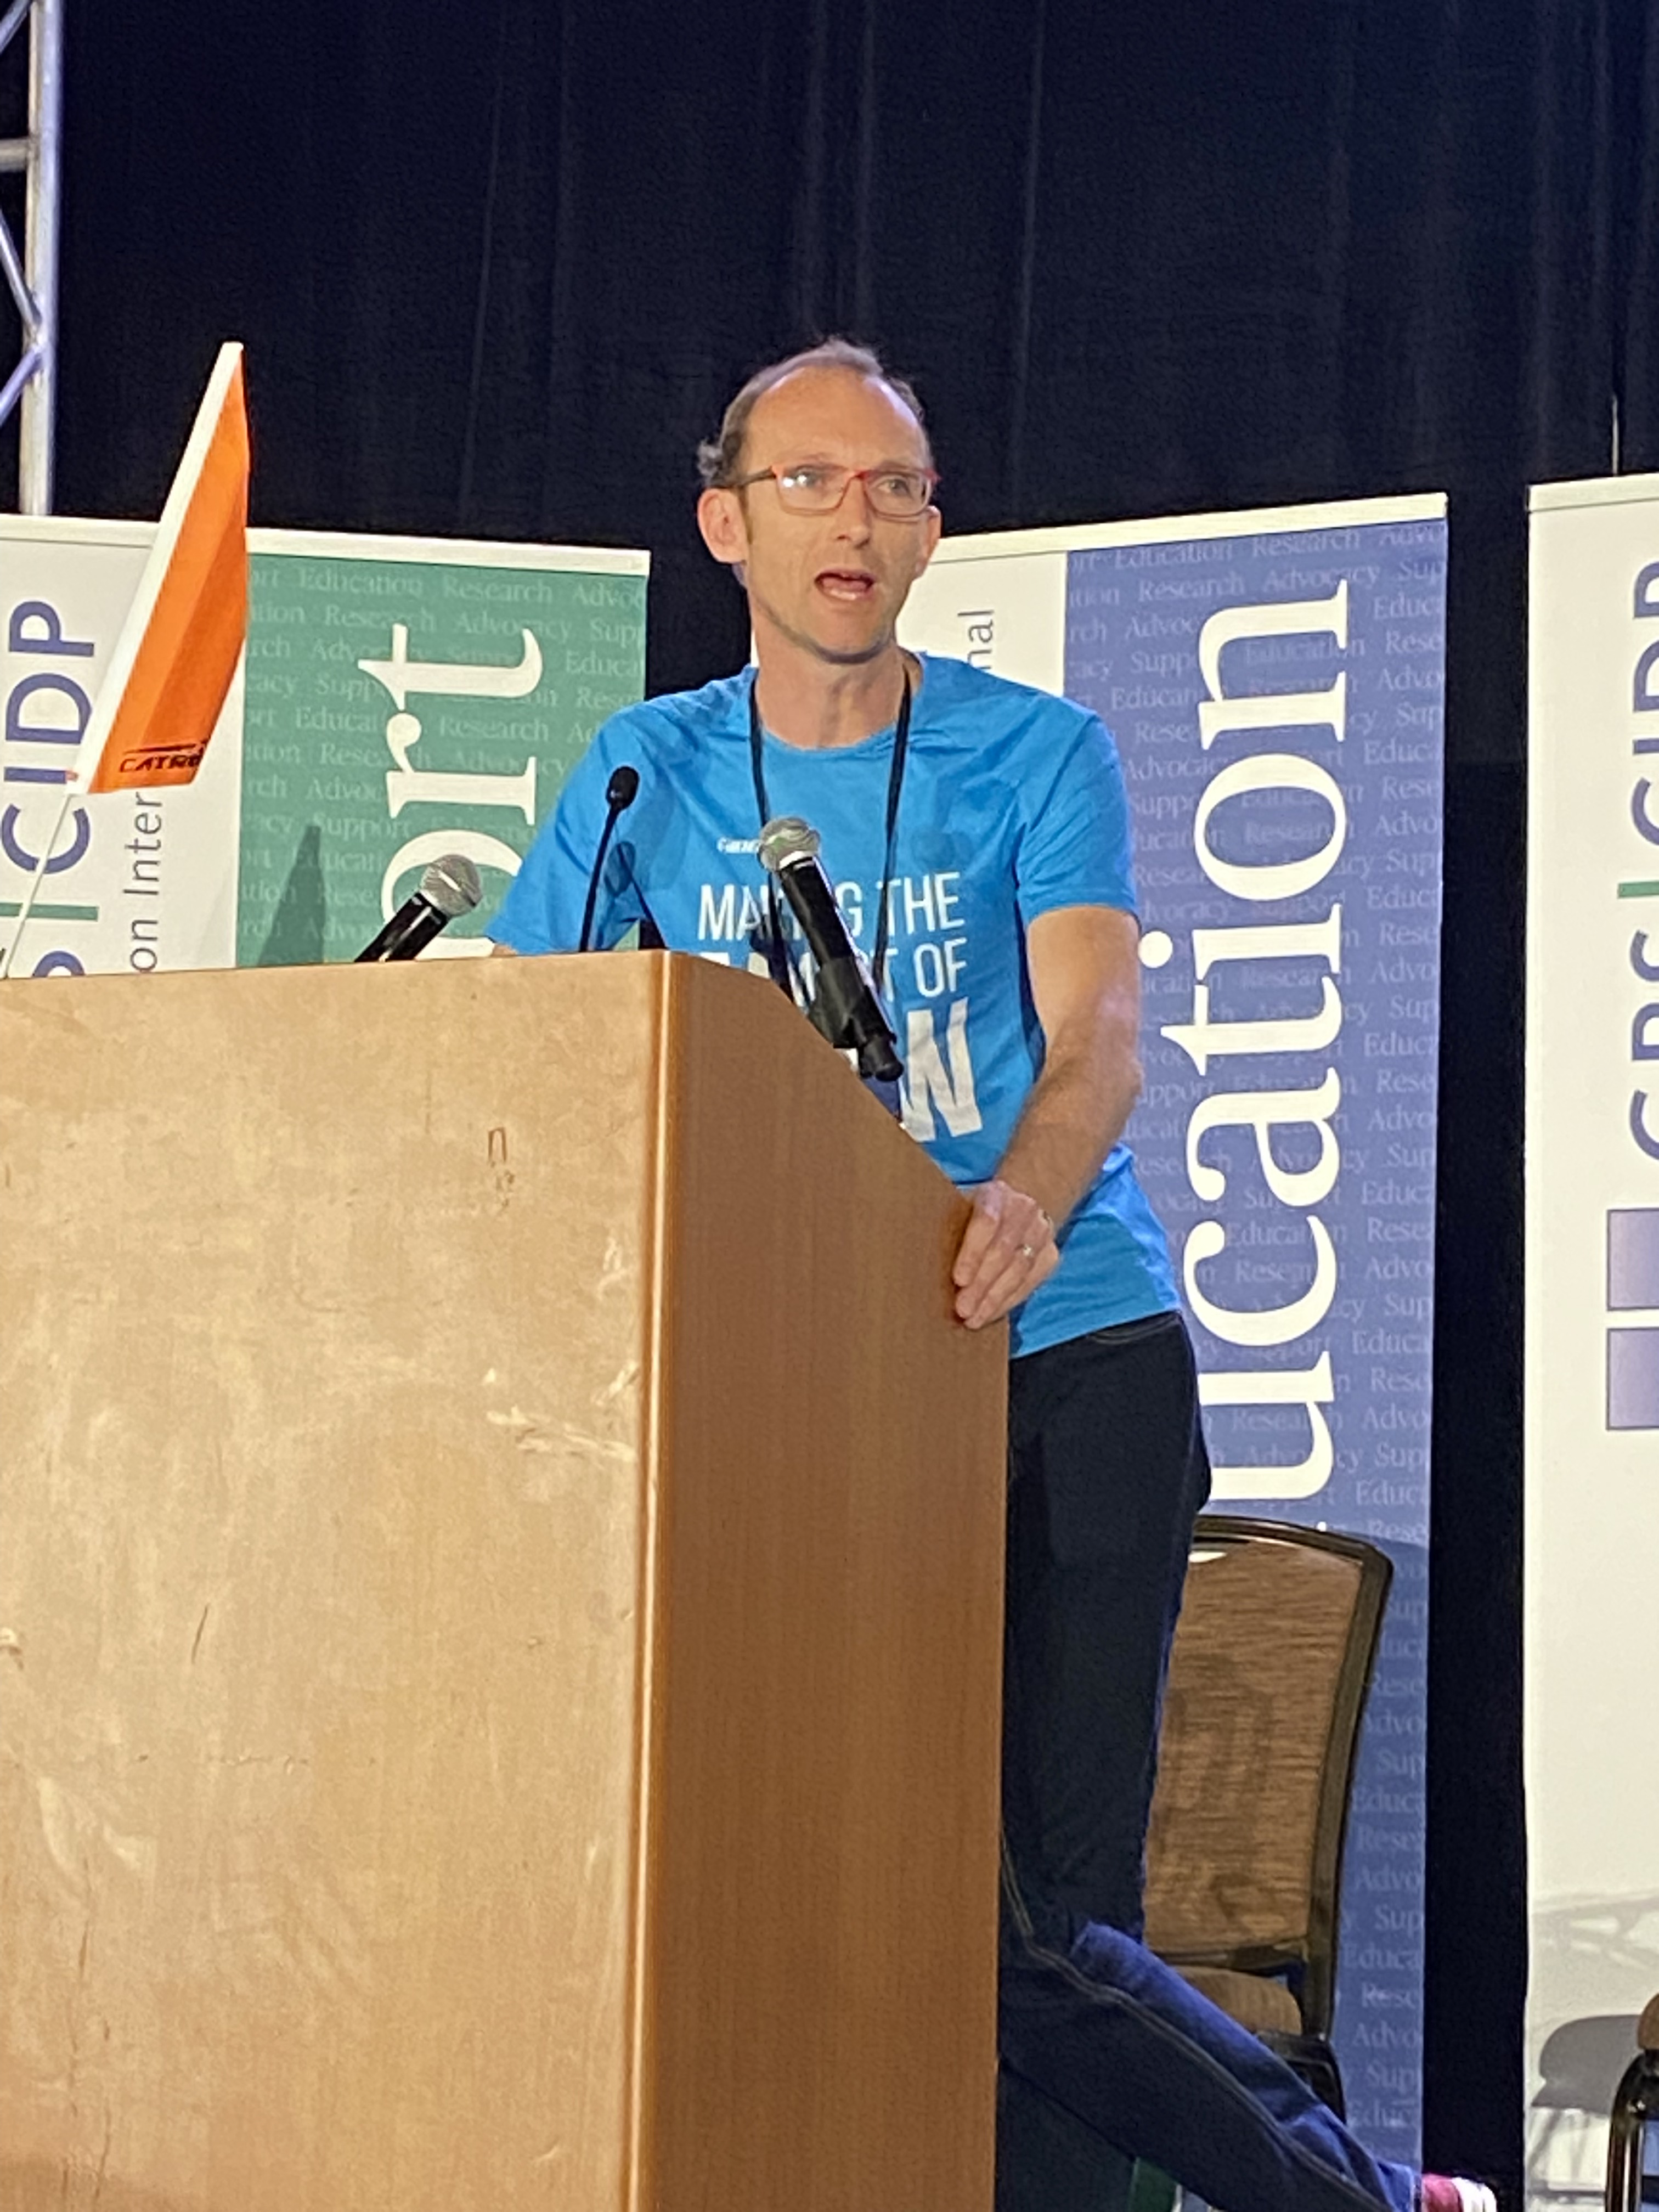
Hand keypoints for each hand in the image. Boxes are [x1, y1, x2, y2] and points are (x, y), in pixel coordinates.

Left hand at [952, 1179, 1058, 1329]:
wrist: (1023, 1200)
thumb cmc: (978, 1211)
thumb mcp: (961, 1204)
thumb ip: (946, 1224)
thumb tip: (912, 1253)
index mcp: (995, 1194)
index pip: (986, 1222)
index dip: (972, 1252)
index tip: (958, 1279)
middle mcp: (1023, 1210)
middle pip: (1003, 1251)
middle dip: (982, 1284)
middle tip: (962, 1309)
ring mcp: (1041, 1232)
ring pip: (1020, 1270)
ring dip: (995, 1298)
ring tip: (974, 1319)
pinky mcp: (1050, 1254)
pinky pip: (1031, 1282)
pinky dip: (1010, 1301)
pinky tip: (991, 1313)